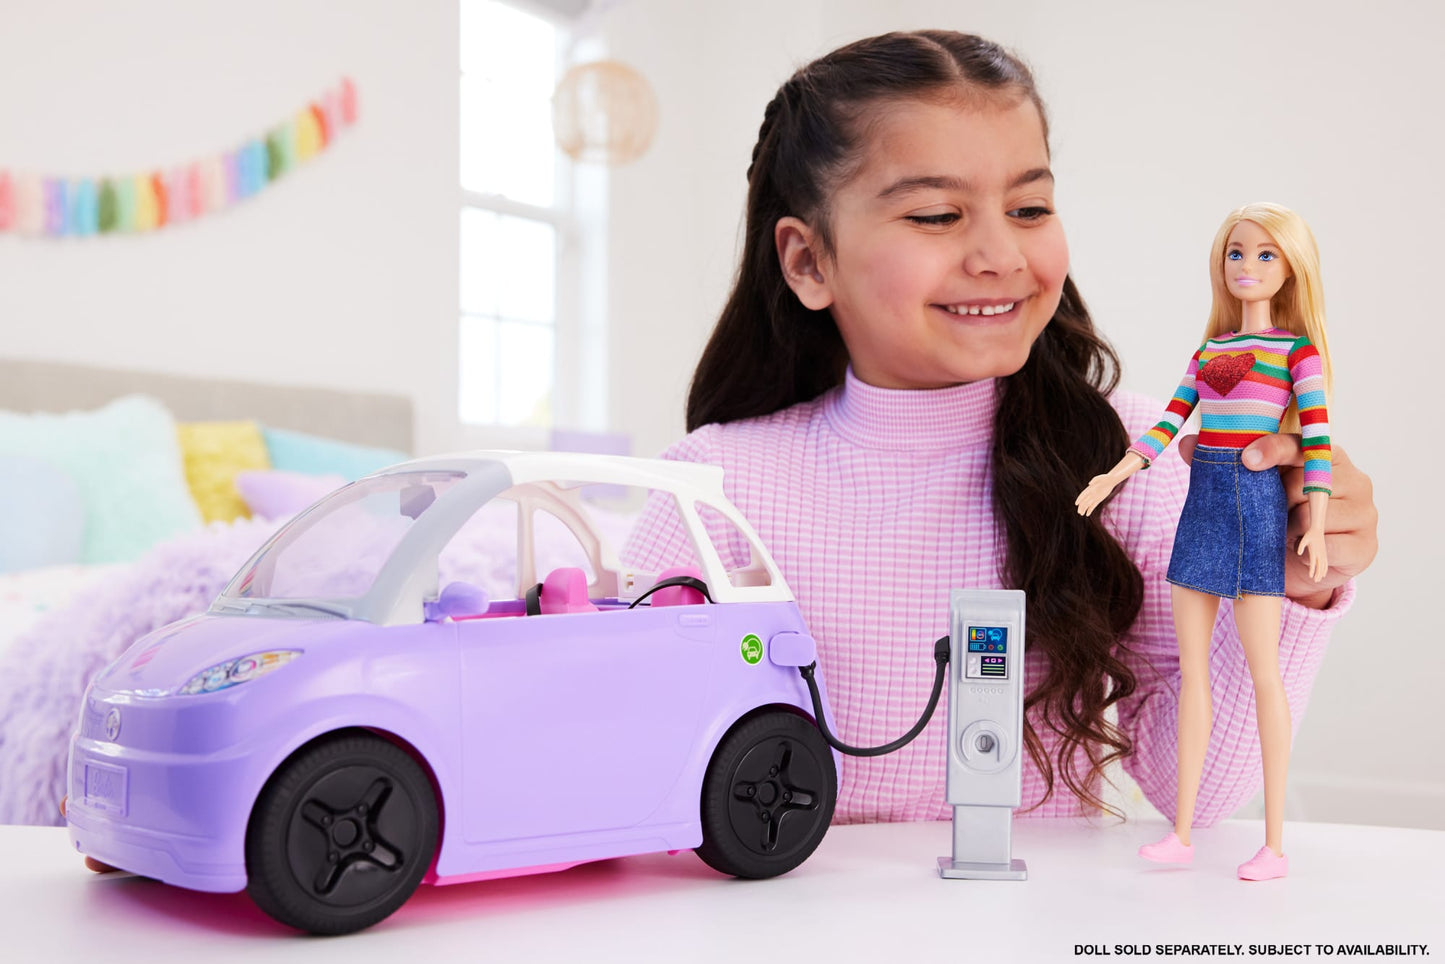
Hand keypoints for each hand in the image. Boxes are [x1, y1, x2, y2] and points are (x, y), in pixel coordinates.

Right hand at [1075, 474, 1117, 516]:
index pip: (1083, 495)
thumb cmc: (1105, 478)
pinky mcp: (1098, 500)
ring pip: (1087, 504)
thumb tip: (1089, 484)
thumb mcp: (1100, 478)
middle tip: (1079, 512)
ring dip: (1084, 509)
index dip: (1079, 499)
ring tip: (1081, 514)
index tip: (1076, 504)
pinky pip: (1093, 506)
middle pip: (1084, 501)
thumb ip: (1094, 480)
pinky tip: (1087, 514)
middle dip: (1081, 507)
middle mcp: (1090, 493)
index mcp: (1090, 489)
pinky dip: (1090, 510)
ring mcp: (1094, 497)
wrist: (1111, 481)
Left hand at [1179, 435, 1376, 607]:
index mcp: (1325, 456)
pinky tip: (1297, 552)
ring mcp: (1364, 511)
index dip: (1274, 450)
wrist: (1300, 567)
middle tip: (1268, 513)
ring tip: (1282, 533)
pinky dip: (1308, 552)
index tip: (1247, 459)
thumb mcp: (1252, 492)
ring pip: (1320, 516)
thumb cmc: (1275, 519)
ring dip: (1291, 528)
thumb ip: (1223, 466)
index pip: (1302, 445)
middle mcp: (1353, 477)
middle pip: (1308, 481)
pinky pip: (1332, 546)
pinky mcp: (1366, 545)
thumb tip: (1187, 443)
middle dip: (1279, 499)